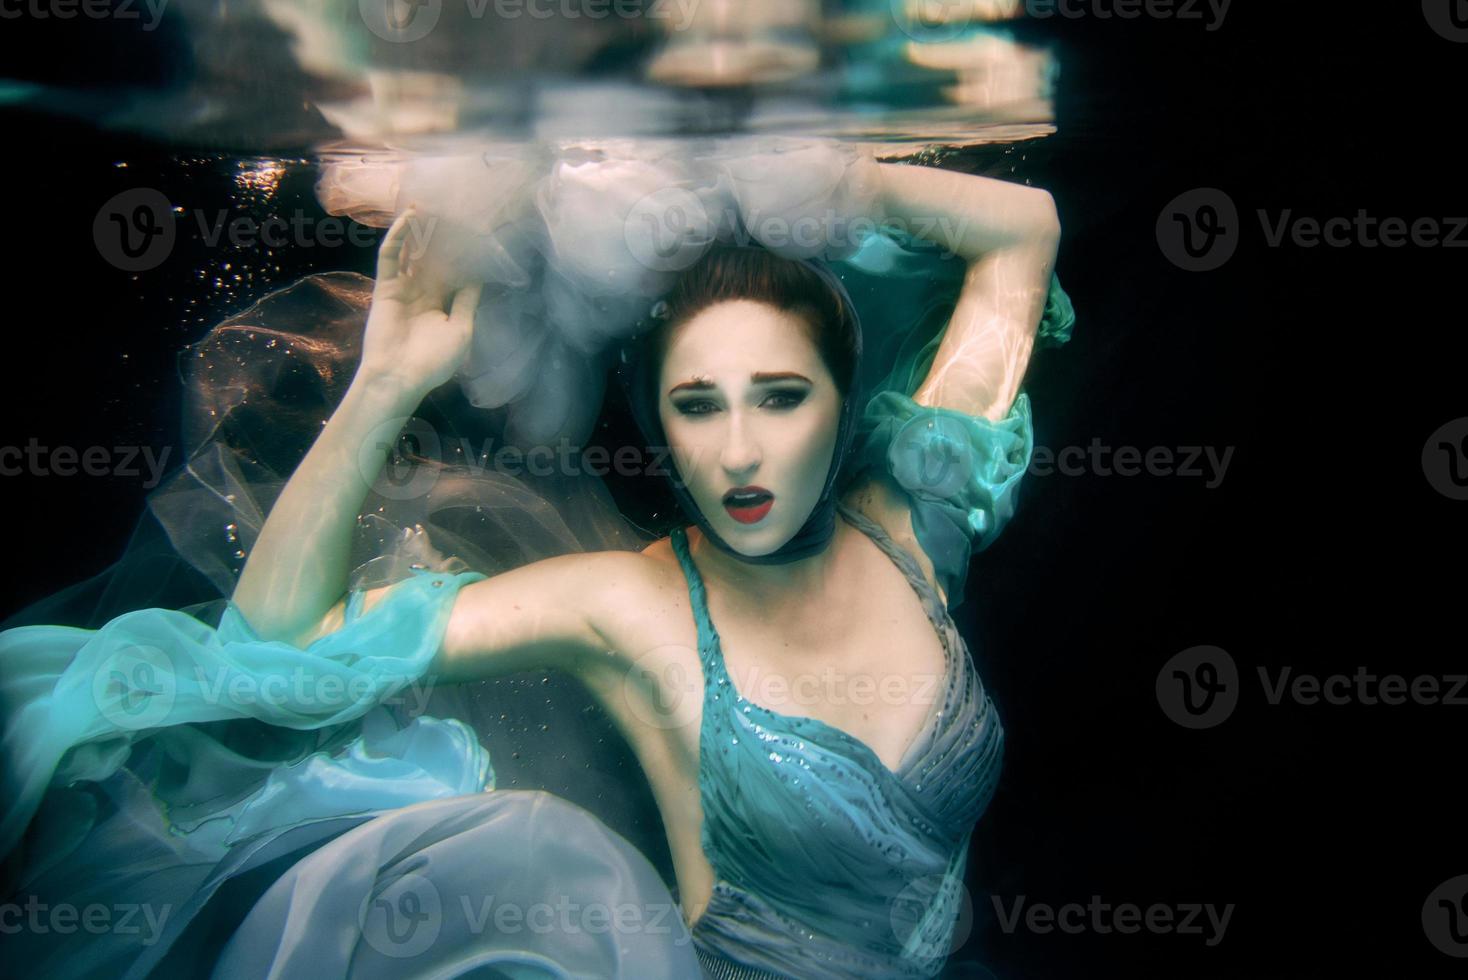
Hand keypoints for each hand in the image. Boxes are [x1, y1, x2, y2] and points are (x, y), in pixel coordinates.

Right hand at [358, 208, 482, 394]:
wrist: (399, 376)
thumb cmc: (434, 359)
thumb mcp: (461, 329)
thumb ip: (468, 300)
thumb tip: (480, 276)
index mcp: (441, 303)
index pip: (452, 271)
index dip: (461, 253)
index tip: (474, 232)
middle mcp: (422, 292)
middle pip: (431, 257)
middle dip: (438, 235)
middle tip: (449, 209)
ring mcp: (402, 287)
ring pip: (410, 251)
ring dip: (416, 230)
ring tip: (426, 204)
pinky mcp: (385, 286)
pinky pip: (390, 256)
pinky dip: (398, 236)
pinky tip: (408, 218)